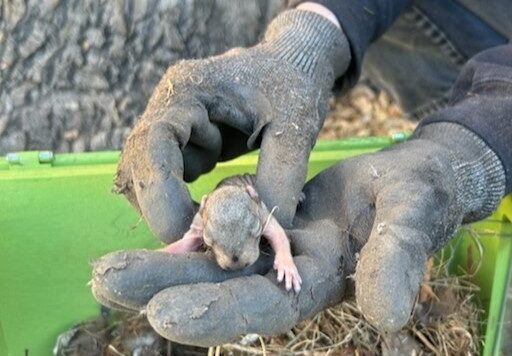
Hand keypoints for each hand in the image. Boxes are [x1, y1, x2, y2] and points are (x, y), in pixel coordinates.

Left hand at [91, 123, 504, 344]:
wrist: (411, 181)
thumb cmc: (421, 197)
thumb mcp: (414, 219)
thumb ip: (399, 260)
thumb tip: (386, 316)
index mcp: (324, 282)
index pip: (267, 307)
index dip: (220, 313)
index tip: (163, 315)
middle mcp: (292, 275)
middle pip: (224, 286)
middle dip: (166, 286)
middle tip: (105, 283)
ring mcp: (278, 250)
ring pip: (215, 260)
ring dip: (163, 263)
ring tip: (105, 269)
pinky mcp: (270, 225)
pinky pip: (224, 229)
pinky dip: (190, 231)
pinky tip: (150, 231)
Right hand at [113, 9, 349, 241]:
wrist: (293, 65)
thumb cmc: (294, 85)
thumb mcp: (295, 128)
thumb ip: (280, 176)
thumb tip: (262, 232)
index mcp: (190, 90)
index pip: (154, 143)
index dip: (160, 191)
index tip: (185, 231)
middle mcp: (170, 107)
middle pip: (140, 165)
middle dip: (164, 207)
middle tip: (201, 240)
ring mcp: (173, 126)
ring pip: (150, 178)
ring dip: (175, 206)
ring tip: (216, 223)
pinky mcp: (184, 143)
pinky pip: (171, 180)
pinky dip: (187, 201)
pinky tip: (217, 209)